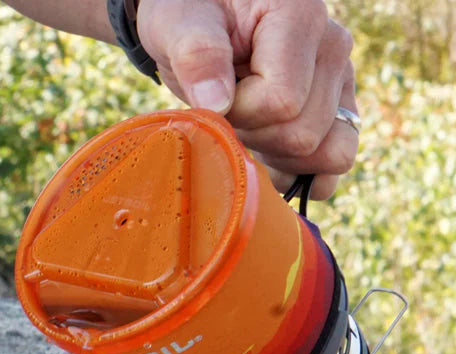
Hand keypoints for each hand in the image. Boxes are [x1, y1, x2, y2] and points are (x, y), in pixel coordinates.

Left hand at [138, 0, 357, 197]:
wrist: (201, 17)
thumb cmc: (189, 14)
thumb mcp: (178, 23)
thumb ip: (198, 55)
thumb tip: (218, 102)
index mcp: (300, 16)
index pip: (281, 101)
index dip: (240, 114)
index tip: (214, 96)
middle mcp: (332, 46)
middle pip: (303, 132)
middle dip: (255, 136)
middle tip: (229, 110)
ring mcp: (339, 78)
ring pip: (325, 152)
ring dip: (276, 155)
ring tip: (248, 126)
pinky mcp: (335, 105)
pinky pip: (338, 157)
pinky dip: (305, 172)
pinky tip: (275, 169)